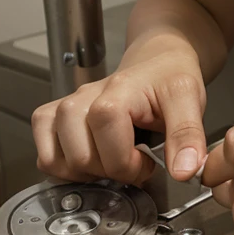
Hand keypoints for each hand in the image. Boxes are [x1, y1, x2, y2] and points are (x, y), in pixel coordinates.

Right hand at [30, 41, 207, 184]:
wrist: (158, 61)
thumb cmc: (170, 78)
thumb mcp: (189, 99)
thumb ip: (188, 134)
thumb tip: (185, 170)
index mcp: (117, 92)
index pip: (107, 143)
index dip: (130, 165)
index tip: (149, 163)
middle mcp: (83, 98)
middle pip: (80, 158)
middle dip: (111, 171)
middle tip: (133, 162)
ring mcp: (65, 107)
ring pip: (55, 160)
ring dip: (86, 172)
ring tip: (112, 160)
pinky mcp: (53, 116)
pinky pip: (44, 156)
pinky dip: (63, 168)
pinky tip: (91, 159)